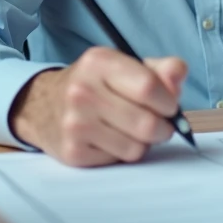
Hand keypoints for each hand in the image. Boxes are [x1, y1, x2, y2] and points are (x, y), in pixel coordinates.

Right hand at [9, 47, 186, 166]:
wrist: (42, 105)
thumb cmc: (95, 84)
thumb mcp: (125, 66)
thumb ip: (160, 69)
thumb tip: (180, 74)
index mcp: (100, 62)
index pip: (149, 87)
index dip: (169, 101)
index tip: (169, 105)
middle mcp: (83, 92)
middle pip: (147, 123)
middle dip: (163, 127)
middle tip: (159, 123)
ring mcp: (75, 124)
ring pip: (136, 147)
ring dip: (144, 142)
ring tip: (132, 129)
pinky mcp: (73, 152)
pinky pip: (119, 160)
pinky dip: (123, 152)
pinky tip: (111, 138)